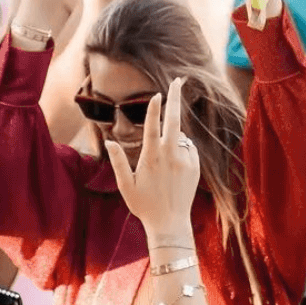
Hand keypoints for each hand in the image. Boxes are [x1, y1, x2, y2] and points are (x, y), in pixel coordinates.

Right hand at [106, 78, 200, 235]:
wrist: (170, 223)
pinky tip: (174, 168)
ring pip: (180, 138)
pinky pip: (189, 149)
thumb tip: (110, 141)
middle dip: (175, 99)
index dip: (154, 108)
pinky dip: (183, 150)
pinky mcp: (195, 167)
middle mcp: (170, 156)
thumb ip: (118, 161)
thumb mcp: (125, 185)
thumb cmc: (144, 205)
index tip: (156, 94)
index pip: (152, 127)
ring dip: (174, 138)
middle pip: (174, 121)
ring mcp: (185, 161)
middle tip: (178, 80)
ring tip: (164, 165)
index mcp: (151, 158)